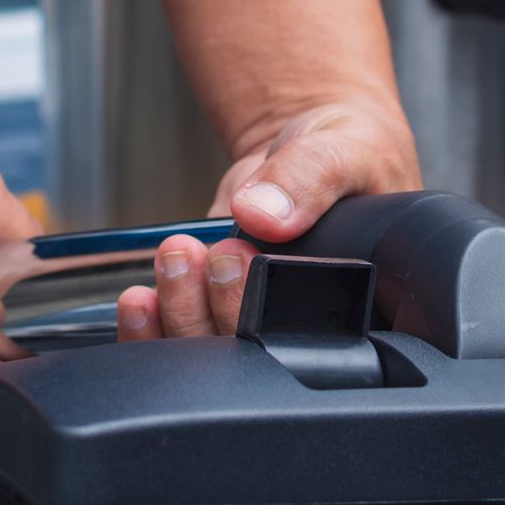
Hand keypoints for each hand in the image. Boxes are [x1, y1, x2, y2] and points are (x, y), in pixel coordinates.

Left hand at [115, 95, 418, 339]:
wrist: (304, 142)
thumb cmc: (348, 152)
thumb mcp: (346, 149)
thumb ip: (309, 177)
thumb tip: (260, 214)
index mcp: (364, 310)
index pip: (320, 351)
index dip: (275, 322)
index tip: (246, 266)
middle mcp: (311, 330)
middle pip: (255, 361)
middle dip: (221, 312)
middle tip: (215, 253)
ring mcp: (257, 322)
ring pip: (212, 356)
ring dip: (182, 313)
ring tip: (178, 256)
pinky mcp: (216, 308)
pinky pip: (180, 340)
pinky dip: (152, 329)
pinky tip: (141, 300)